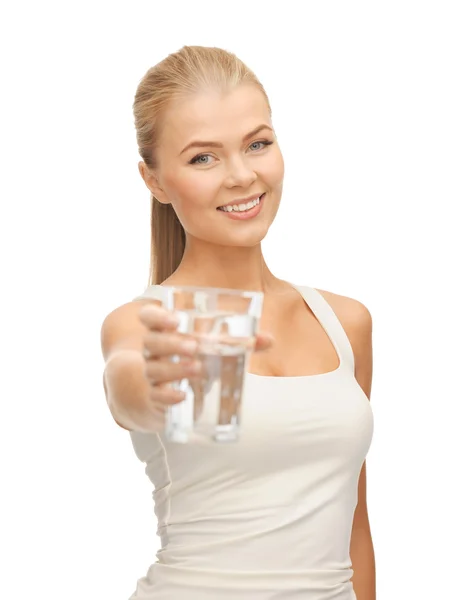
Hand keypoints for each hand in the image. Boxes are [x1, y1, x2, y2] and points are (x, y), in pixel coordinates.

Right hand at [138, 304, 272, 413]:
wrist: (170, 392)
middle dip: (172, 343)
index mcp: (163, 331)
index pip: (148, 317)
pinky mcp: (157, 397)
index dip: (157, 316)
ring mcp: (152, 374)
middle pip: (152, 343)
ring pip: (153, 370)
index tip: (175, 320)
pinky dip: (168, 396)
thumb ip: (238, 341)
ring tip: (197, 368)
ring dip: (174, 369)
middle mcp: (153, 351)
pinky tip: (183, 395)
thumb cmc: (193, 359)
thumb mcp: (212, 347)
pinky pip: (157, 396)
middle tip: (194, 346)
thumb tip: (269, 340)